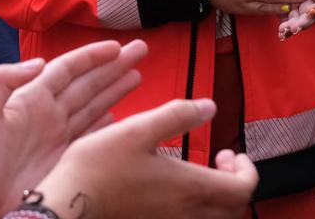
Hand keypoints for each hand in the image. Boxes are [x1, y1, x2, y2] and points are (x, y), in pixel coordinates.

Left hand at [0, 40, 146, 217]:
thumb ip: (4, 80)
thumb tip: (38, 62)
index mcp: (32, 99)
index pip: (68, 69)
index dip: (92, 56)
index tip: (116, 46)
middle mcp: (49, 114)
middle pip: (88, 84)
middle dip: (114, 67)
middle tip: (140, 51)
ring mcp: (58, 138)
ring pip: (94, 106)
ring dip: (115, 90)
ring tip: (137, 75)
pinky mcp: (63, 161)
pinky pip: (91, 137)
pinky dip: (107, 126)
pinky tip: (120, 117)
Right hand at [32, 98, 257, 218]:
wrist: (68, 205)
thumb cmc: (99, 167)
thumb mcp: (137, 129)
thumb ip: (177, 115)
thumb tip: (210, 107)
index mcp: (189, 188)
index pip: (243, 188)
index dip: (246, 169)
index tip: (229, 152)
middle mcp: (187, 215)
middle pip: (234, 209)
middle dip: (235, 183)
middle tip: (220, 161)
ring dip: (218, 198)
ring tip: (200, 177)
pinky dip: (199, 210)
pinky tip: (176, 193)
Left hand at [279, 0, 314, 39]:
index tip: (312, 10)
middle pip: (312, 13)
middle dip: (305, 22)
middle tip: (295, 27)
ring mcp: (294, 0)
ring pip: (298, 19)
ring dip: (293, 27)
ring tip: (284, 31)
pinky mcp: (280, 3)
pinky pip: (285, 18)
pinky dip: (284, 27)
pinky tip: (279, 32)